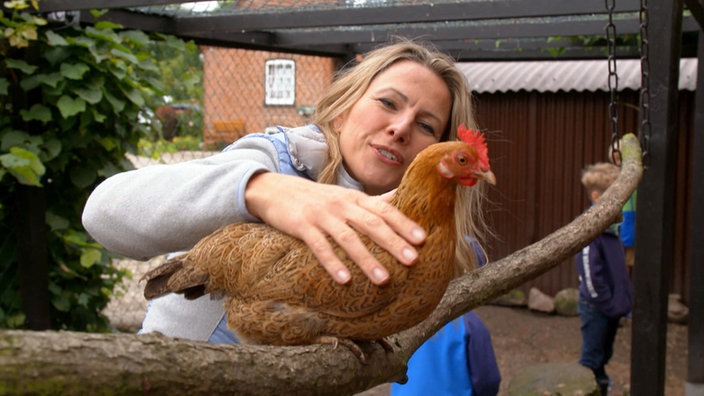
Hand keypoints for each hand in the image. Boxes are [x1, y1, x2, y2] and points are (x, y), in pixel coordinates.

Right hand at [244, 172, 425, 284]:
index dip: (404, 223)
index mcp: (354, 198)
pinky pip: (319, 247)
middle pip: (372, 224)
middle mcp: (341, 205)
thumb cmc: (315, 198)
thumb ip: (372, 200)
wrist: (273, 189)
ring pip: (348, 238)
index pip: (384, 209)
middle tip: (413, 260)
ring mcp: (321, 215)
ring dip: (367, 259)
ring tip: (383, 279)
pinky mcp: (301, 226)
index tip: (422, 239)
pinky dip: (333, 263)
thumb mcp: (344, 195)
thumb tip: (401, 198)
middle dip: (393, 242)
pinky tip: (345, 280)